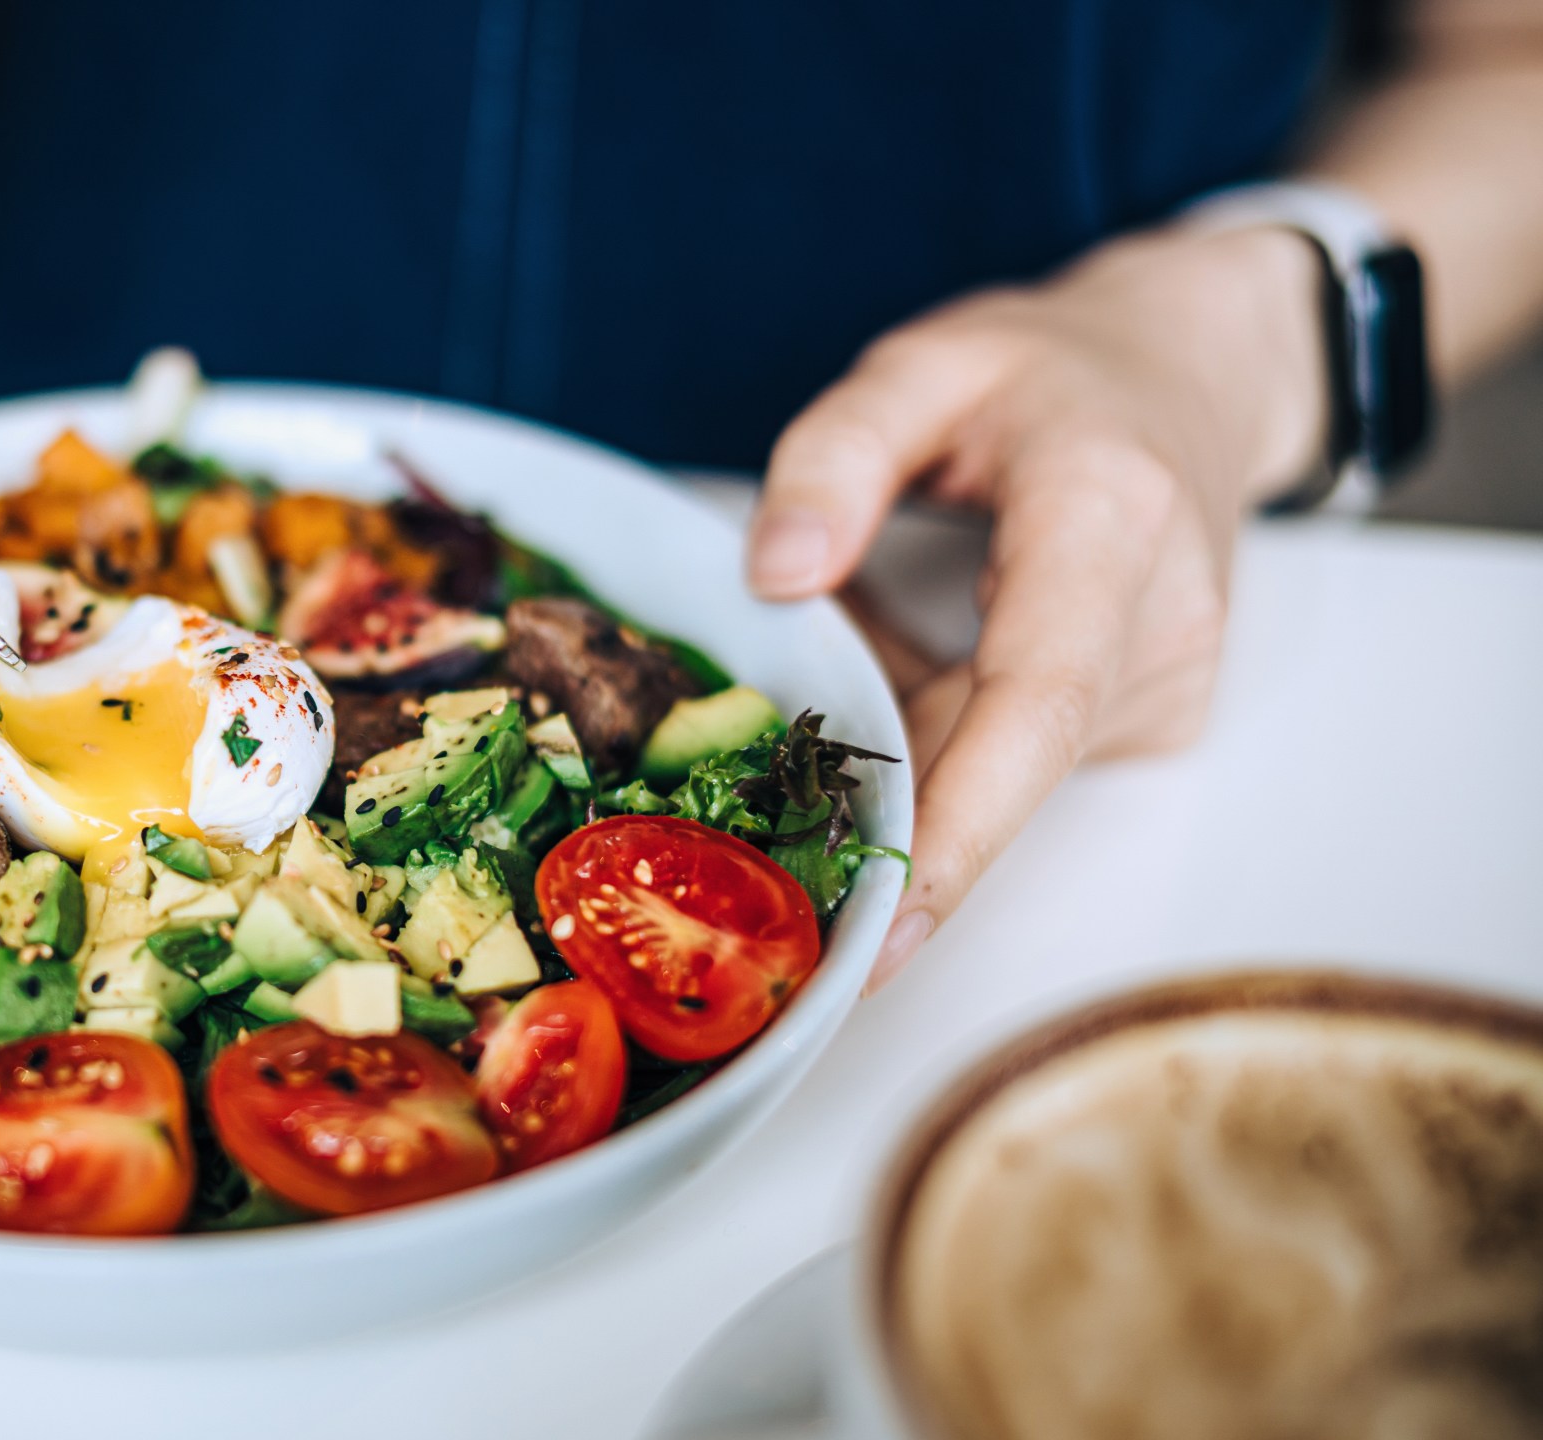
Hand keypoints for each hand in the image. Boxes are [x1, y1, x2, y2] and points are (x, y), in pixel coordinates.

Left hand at [744, 224, 1328, 986]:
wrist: (1189, 374)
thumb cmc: (1051, 373)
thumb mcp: (923, 366)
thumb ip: (836, 455)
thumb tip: (774, 578)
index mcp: (1109, 524)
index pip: (1036, 705)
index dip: (960, 829)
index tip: (888, 928)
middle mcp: (1159, 624)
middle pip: (997, 763)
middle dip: (875, 814)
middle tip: (750, 859)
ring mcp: (1165, 684)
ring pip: (991, 769)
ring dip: (896, 752)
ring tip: (828, 691)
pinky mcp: (1147, 719)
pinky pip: (1006, 758)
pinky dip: (932, 737)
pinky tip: (900, 674)